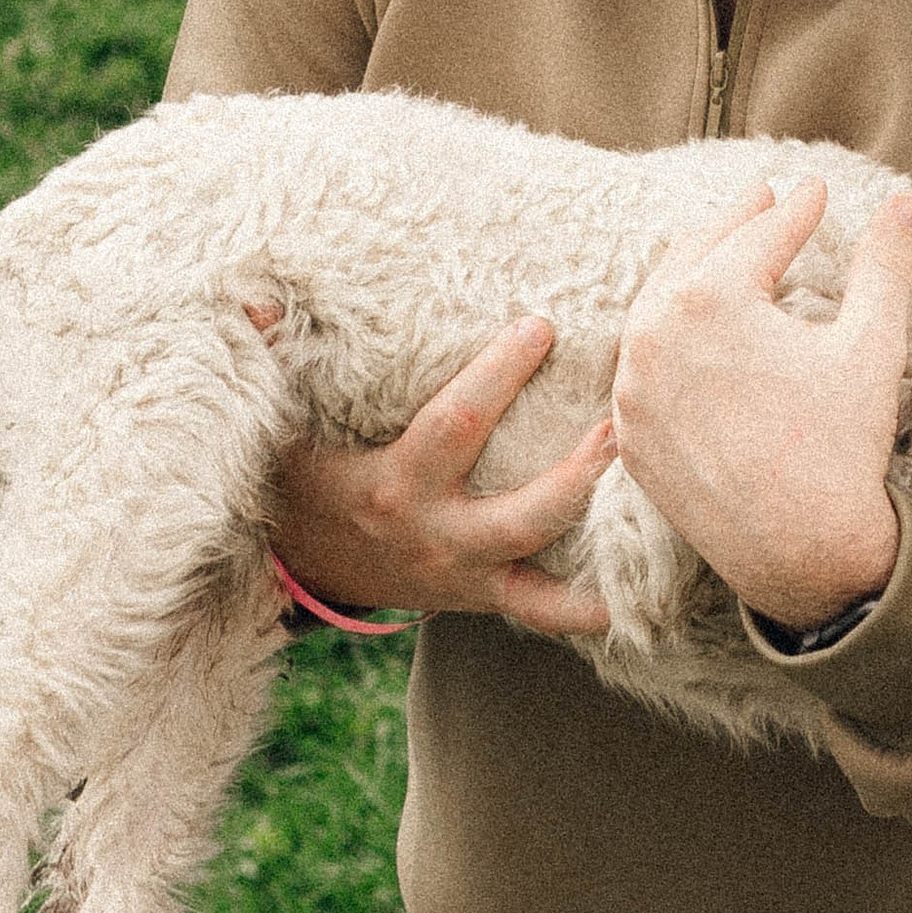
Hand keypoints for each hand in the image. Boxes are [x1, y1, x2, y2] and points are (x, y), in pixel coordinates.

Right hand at [265, 316, 613, 640]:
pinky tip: (645, 595)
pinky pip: (542, 614)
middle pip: (527, 515)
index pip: (458, 425)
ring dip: (602, 545)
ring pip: (544, 579)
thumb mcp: (273, 426)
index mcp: (394, 487)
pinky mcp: (480, 601)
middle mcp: (437, 539)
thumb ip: (269, 360)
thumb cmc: (296, 479)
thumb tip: (252, 298)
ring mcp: (463, 580)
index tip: (541, 326)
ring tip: (660, 504)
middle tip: (628, 421)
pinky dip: (590, 610)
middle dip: (581, 473)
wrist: (295, 570)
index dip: (499, 376)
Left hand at [609, 178, 911, 632]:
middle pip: (696, 257)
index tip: (817, 189)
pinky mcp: (630, 436)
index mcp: (709, 300)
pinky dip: (664, 335)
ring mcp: (633, 389)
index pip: (760, 236)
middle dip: (736, 222)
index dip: (797, 209)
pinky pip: (640, 367)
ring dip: (692, 270)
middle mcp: (655, 336)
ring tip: (722, 248)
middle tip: (764, 197)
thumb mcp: (871, 344)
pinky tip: (687, 328)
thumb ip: (886, 263)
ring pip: (656, 307)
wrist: (804, 553)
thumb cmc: (842, 446)